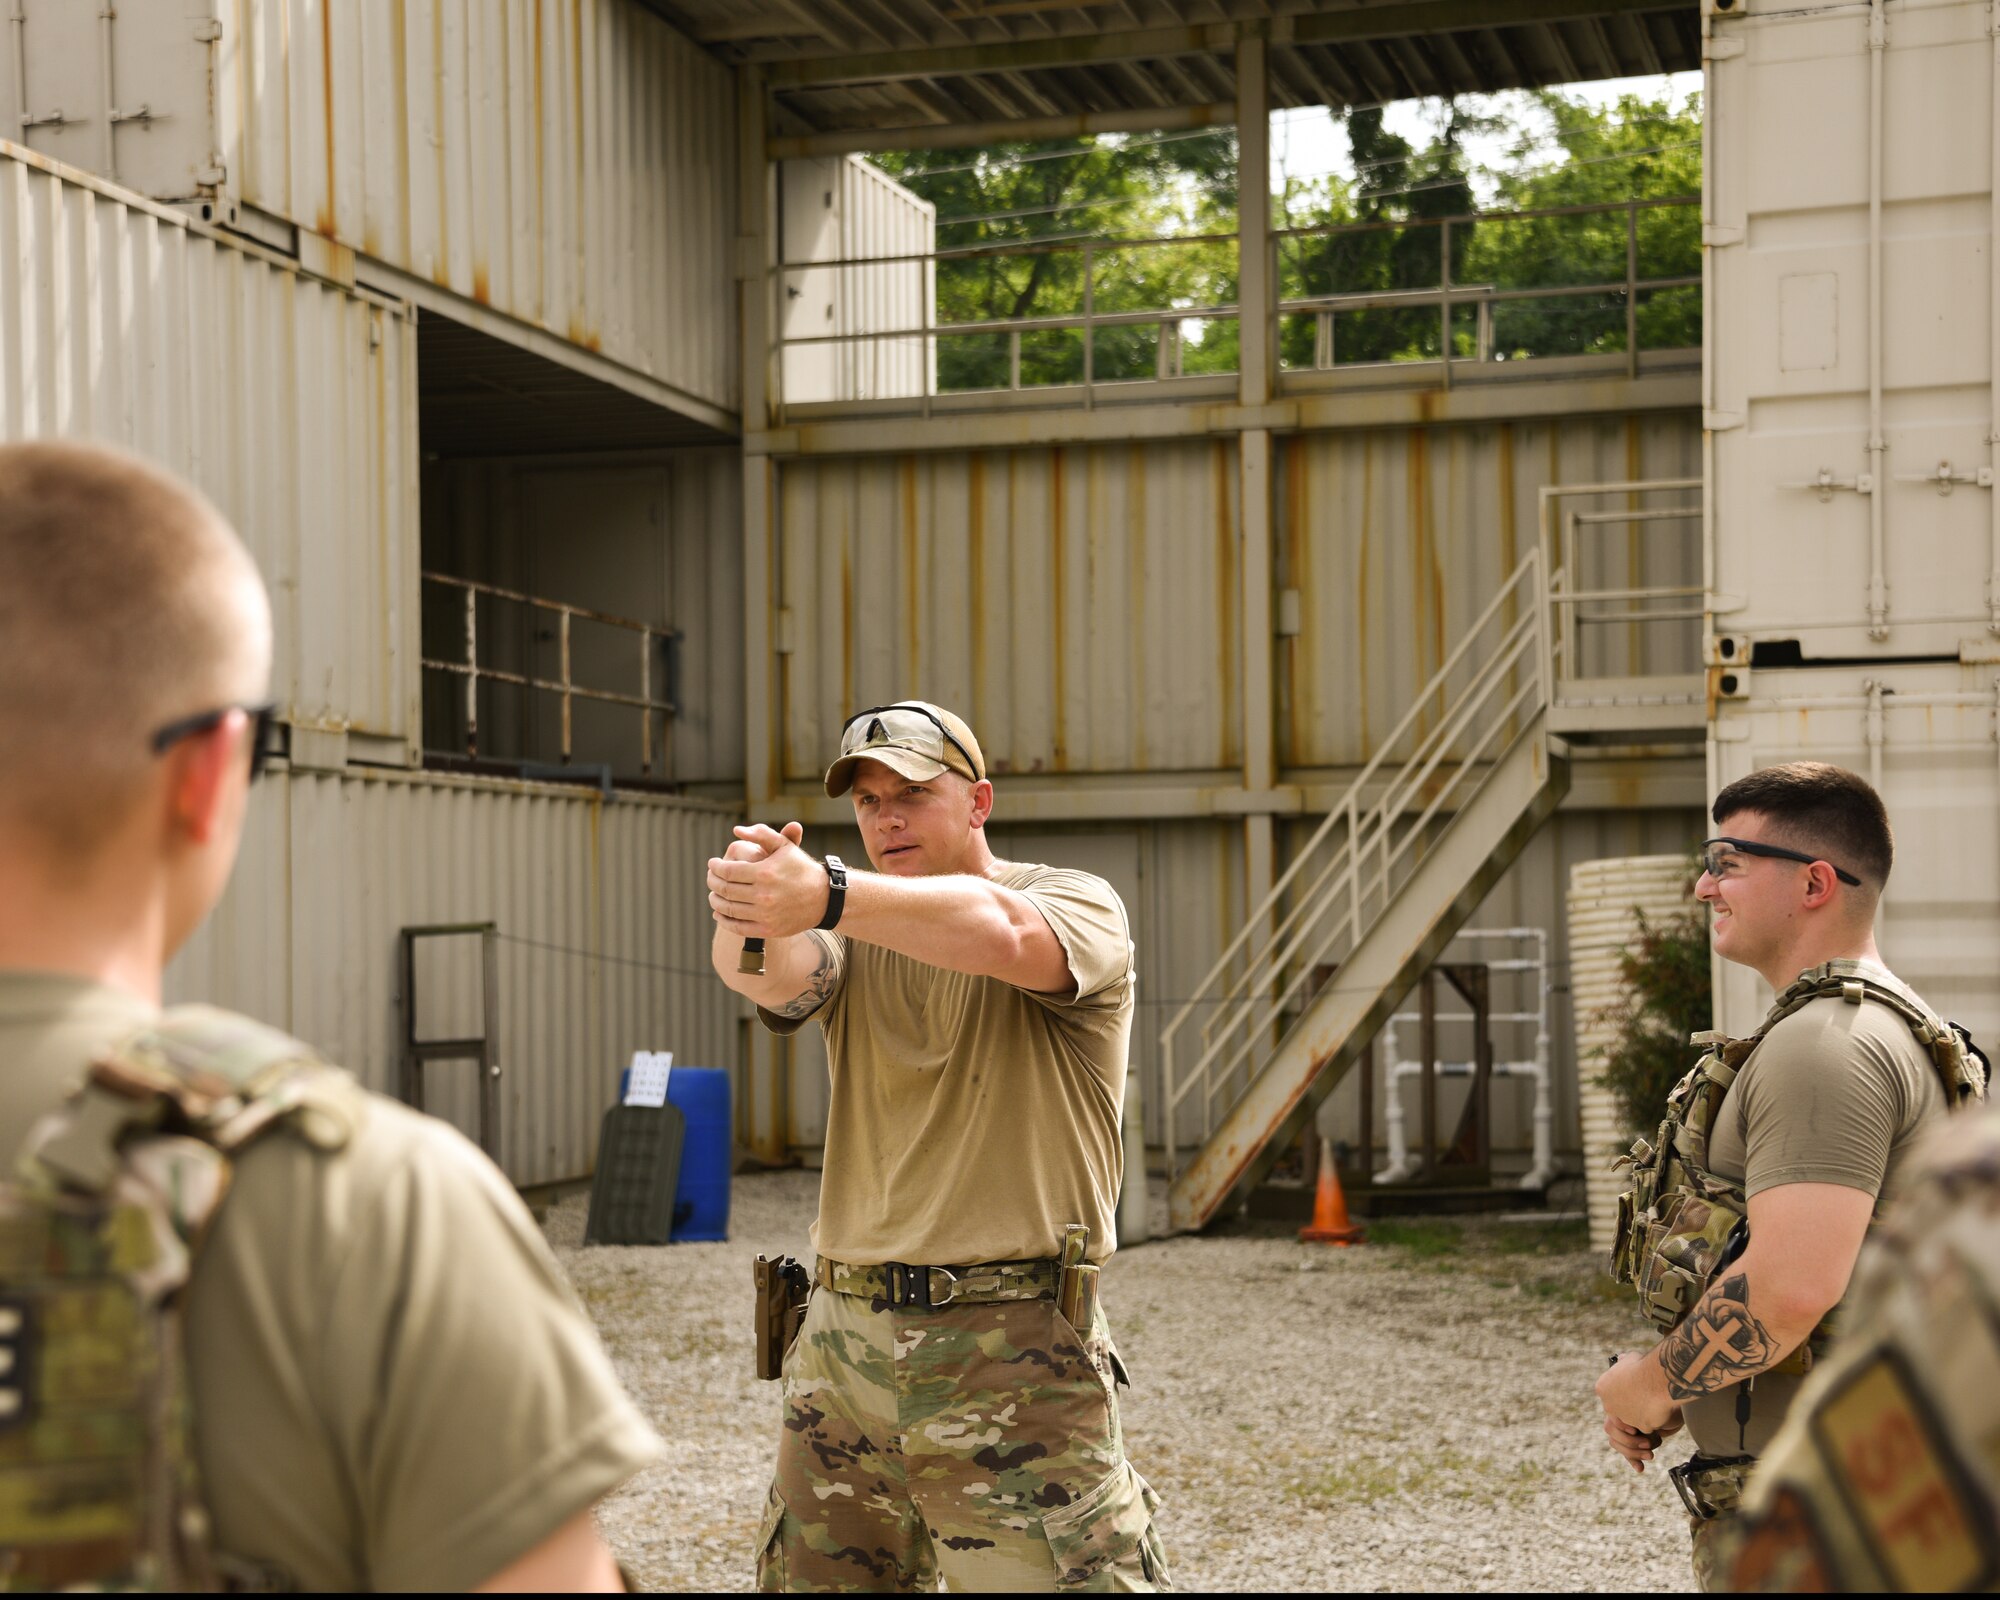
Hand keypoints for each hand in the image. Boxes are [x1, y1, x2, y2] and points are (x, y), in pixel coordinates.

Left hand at [707, 822, 827, 937]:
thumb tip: (736, 830)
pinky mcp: (767, 930)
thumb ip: (761, 834)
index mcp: (765, 873)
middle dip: (713, 882)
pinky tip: (719, 913)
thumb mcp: (785, 846)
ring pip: (728, 909)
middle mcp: (764, 895)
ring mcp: (765, 915)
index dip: (716, 867)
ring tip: (714, 893)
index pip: (728, 871)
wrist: (823, 898)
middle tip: (711, 877)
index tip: (712, 864)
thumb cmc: (801, 869)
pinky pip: (737, 927)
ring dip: (715, 900)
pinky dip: (723, 920)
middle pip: (725, 890)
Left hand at [1596, 1351, 1680, 1472]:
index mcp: (1603, 1387)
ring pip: (1624, 1437)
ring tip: (1648, 1450)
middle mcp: (1608, 1403)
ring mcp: (1622, 1416)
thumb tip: (1622, 1358)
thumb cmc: (1649, 1365)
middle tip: (1639, 1440)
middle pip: (1613, 1425)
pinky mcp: (1638, 1427)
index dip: (1619, 1415)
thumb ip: (1626, 1364)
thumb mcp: (1632, 1360)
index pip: (1608, 1405)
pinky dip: (1642, 1452)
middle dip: (1626, 1436)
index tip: (1628, 1422)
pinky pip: (1640, 1442)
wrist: (1662, 1375)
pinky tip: (1647, 1457)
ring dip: (1634, 1447)